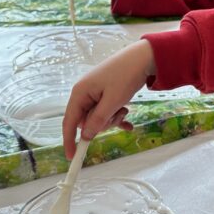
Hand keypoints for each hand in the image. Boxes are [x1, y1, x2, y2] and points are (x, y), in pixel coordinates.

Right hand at [62, 40, 156, 155]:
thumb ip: (98, 120)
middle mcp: (84, 93)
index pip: (69, 121)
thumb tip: (85, 136)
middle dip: (102, 124)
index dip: (69, 140)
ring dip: (112, 119)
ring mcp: (95, 93)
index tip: (72, 156)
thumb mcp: (112, 101)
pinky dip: (117, 117)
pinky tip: (129, 124)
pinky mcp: (106, 94)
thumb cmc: (125, 76)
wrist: (143, 57)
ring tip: (125, 109)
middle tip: (117, 116)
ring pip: (98, 118)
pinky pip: (107, 112)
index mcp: (80, 93)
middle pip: (86, 121)